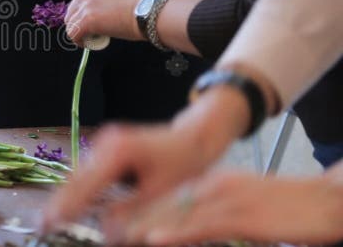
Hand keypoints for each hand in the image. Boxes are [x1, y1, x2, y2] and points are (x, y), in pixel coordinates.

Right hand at [42, 88, 252, 235]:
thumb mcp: (161, 194)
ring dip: (66, 195)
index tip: (51, 222)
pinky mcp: (107, 145)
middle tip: (42, 224)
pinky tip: (68, 203)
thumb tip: (105, 233)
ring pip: (79, 173)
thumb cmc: (185, 164)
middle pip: (76, 177)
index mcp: (120, 151)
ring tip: (50, 218)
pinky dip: (77, 187)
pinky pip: (87, 169)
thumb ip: (131, 213)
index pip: (87, 184)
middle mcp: (108, 142)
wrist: (195, 136)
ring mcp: (105, 141)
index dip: (67, 205)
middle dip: (59, 202)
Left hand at [64, 0, 147, 46]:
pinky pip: (73, 35)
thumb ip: (98, 6)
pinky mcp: (86, 20)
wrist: (149, 13)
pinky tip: (94, 43)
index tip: (90, 27)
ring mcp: (85, 6)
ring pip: (70, 27)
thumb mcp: (112, 0)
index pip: (75, 6)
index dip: (81, 19)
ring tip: (97, 38)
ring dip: (81, 35)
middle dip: (78, 27)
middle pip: (70, 16)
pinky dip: (81, 42)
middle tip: (93, 35)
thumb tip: (92, 18)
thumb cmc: (138, 9)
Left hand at [104, 171, 342, 244]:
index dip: (137, 210)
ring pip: (176, 213)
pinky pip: (203, 225)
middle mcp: (214, 187)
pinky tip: (155, 238)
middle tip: (103, 230)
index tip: (112, 222)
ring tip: (115, 235)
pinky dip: (177, 231)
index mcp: (212, 185)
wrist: (327, 200)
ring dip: (143, 226)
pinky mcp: (243, 216)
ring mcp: (227, 199)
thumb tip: (184, 230)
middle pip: (164, 204)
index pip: (166, 198)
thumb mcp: (242, 211)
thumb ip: (212, 219)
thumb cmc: (287, 210)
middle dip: (131, 218)